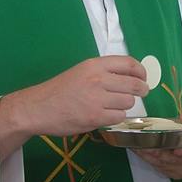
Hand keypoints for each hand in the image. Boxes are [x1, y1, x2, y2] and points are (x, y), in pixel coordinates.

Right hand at [0, 55, 147, 159]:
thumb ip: (103, 72)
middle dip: (141, 90)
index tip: (143, 77)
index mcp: (95, 65)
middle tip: (142, 93)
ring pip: (128, 102)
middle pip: (134, 84)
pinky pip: (119, 117)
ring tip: (113, 106)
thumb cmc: (60, 90)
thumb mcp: (81, 72)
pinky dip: (116, 118)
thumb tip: (131, 77)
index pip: (129, 64)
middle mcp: (98, 79)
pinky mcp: (95, 117)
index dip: (141, 71)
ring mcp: (97, 99)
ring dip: (125, 105)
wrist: (38, 108)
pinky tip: (106, 116)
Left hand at [131, 101, 181, 178]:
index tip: (176, 148)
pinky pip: (160, 167)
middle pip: (175, 159)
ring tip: (136, 144)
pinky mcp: (175, 173)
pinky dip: (148, 159)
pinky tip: (139, 150)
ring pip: (165, 164)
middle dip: (158, 151)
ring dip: (149, 155)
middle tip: (143, 142)